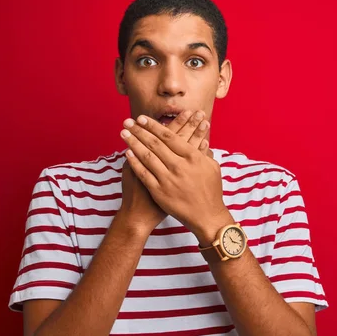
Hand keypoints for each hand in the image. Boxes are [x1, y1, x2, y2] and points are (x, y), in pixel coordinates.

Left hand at [120, 114, 233, 244]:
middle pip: (155, 144)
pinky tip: (127, 153)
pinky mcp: (159, 192)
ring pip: (147, 156)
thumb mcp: (212, 168)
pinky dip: (135, 162)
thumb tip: (201, 140)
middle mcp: (179, 166)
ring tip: (124, 133)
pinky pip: (144, 174)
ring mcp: (168, 179)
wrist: (206, 216)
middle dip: (139, 130)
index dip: (154, 126)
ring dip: (133, 143)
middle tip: (128, 122)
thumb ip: (204, 153)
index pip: (169, 136)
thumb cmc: (211, 192)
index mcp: (193, 157)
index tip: (142, 119)